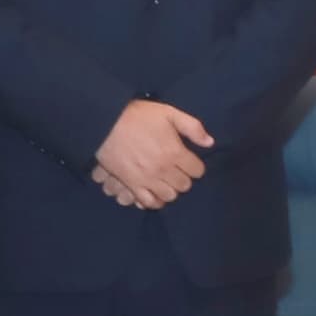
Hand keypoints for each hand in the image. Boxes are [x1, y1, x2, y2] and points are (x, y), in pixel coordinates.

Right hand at [95, 100, 214, 208]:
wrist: (105, 122)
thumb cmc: (138, 116)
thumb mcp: (169, 113)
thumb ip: (193, 127)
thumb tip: (210, 143)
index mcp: (175, 152)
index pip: (197, 171)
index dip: (195, 166)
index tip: (189, 161)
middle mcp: (163, 169)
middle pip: (184, 186)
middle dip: (184, 178)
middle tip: (177, 170)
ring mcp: (147, 179)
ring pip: (169, 196)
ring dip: (170, 189)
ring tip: (166, 181)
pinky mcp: (131, 184)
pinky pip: (148, 202)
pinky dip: (154, 200)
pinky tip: (154, 192)